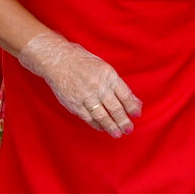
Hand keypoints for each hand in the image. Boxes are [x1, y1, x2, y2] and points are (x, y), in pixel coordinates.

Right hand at [17, 32, 142, 137]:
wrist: (57, 59)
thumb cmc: (80, 60)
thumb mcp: (102, 66)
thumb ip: (115, 82)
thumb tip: (130, 98)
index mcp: (108, 75)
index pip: (125, 95)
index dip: (132, 106)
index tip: (137, 114)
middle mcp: (99, 87)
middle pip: (116, 109)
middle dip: (124, 121)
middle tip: (129, 129)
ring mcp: (87, 97)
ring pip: (103, 116)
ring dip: (112, 127)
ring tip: (118, 133)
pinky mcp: (75, 104)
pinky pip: (89, 118)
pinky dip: (96, 124)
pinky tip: (102, 128)